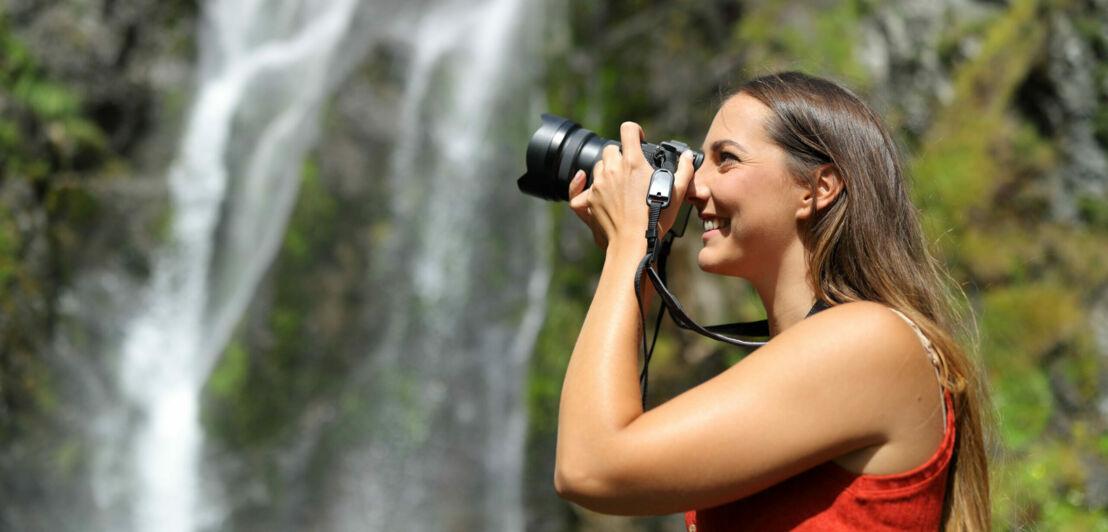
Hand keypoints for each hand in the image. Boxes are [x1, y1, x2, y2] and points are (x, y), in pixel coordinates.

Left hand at [568, 122, 694, 249]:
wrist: (634, 243)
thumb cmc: (657, 219)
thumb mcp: (678, 193)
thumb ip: (685, 170)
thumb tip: (688, 157)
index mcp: (633, 162)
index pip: (628, 130)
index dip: (634, 131)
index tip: (638, 138)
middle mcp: (612, 170)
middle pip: (610, 150)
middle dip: (619, 155)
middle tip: (630, 169)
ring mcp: (598, 185)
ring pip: (598, 167)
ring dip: (606, 171)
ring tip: (619, 185)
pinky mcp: (589, 200)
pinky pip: (581, 188)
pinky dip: (582, 185)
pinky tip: (586, 183)